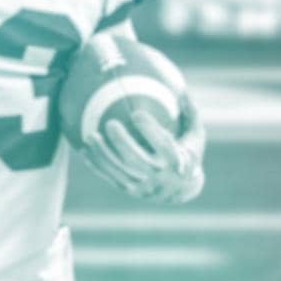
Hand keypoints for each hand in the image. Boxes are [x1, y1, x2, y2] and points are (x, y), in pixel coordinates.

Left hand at [83, 95, 204, 203]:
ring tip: (90, 135)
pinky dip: (97, 166)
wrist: (181, 189)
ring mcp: (144, 186)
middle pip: (137, 160)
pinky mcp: (130, 191)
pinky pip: (110, 178)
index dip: (150, 131)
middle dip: (123, 142)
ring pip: (119, 170)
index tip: (136, 113)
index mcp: (177, 162)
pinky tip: (84, 151)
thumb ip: (190, 114)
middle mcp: (160, 176)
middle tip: (110, 123)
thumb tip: (182, 89)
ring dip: (103, 154)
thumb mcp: (195, 137)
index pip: (163, 146)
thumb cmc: (187, 153)